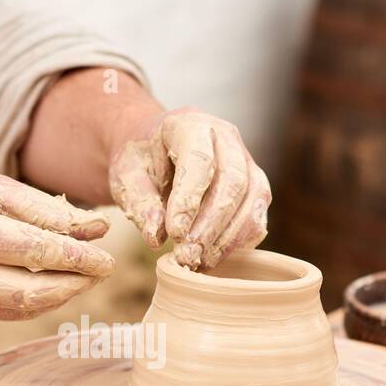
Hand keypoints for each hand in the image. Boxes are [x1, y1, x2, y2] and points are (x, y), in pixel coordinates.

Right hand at [0, 159, 113, 320]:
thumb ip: (46, 211)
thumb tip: (98, 231)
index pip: (36, 251)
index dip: (79, 259)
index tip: (109, 259)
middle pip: (30, 291)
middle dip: (74, 284)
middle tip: (103, 272)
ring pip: (18, 308)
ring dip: (58, 296)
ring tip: (83, 278)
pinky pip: (1, 311)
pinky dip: (33, 301)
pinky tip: (53, 285)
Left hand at [108, 108, 270, 270]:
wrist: (154, 153)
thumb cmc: (141, 163)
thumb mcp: (127, 177)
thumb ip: (140, 204)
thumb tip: (156, 237)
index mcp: (190, 125)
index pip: (199, 160)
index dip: (189, 199)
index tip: (174, 234)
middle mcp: (226, 138)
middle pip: (233, 180)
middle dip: (212, 224)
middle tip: (188, 255)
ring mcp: (246, 161)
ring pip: (253, 198)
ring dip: (228, 237)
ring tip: (200, 261)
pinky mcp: (254, 186)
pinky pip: (258, 214)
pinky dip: (240, 240)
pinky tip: (215, 256)